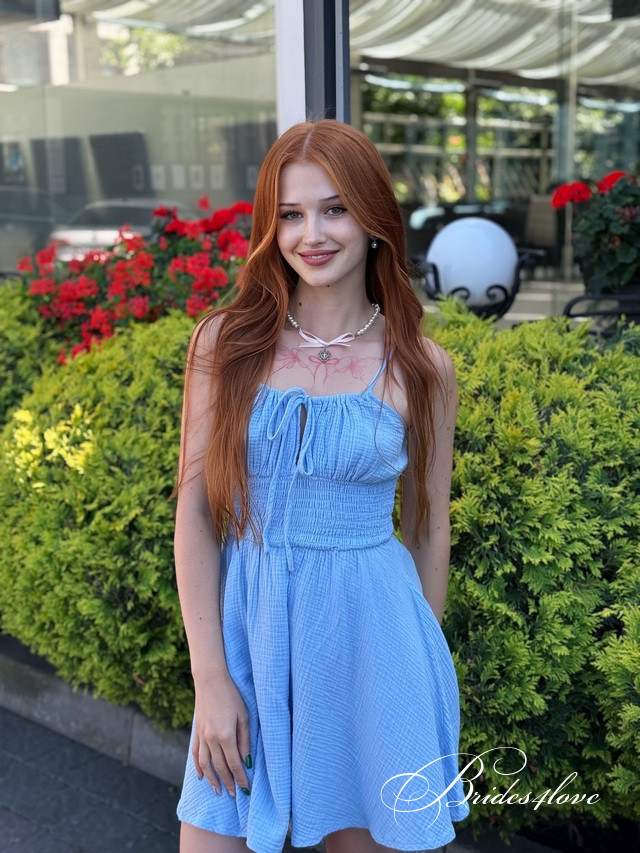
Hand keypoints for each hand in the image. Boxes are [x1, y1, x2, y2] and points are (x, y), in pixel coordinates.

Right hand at [192, 672, 251, 797]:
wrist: (211, 680)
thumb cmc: (232, 695)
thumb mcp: (244, 716)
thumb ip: (245, 740)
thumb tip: (246, 761)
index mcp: (226, 735)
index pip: (234, 763)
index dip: (240, 778)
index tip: (246, 789)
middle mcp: (211, 739)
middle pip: (220, 767)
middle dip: (228, 782)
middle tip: (234, 795)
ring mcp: (202, 736)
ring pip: (205, 764)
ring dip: (212, 780)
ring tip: (218, 791)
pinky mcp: (196, 732)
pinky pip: (196, 754)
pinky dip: (198, 767)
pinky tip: (201, 776)